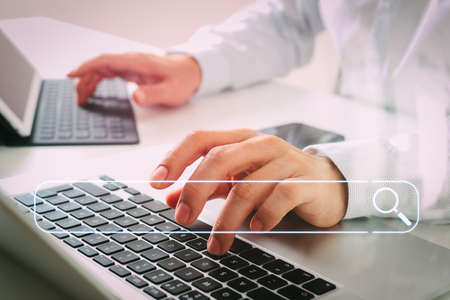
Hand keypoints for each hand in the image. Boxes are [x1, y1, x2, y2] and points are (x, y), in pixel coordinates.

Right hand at [67, 53, 201, 105]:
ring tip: (81, 98)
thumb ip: (153, 94)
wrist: (191, 73)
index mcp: (137, 63)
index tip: (72, 75)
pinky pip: (109, 72)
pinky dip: (98, 80)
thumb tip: (136, 97)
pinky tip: (92, 89)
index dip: (87, 67)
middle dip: (85, 80)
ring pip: (103, 69)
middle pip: (100, 66)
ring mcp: (130, 65)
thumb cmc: (182, 81)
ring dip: (90, 82)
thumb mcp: (170, 91)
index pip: (106, 61)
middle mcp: (131, 61)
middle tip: (78, 99)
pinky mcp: (131, 70)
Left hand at [150, 129, 347, 254]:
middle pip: (219, 160)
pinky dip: (263, 216)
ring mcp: (284, 161)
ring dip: (226, 219)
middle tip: (182, 218)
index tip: (156, 182)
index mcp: (240, 139)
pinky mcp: (304, 182)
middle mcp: (261, 145)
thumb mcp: (238, 177)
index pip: (201, 139)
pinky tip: (256, 228)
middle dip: (195, 190)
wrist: (326, 182)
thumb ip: (207, 185)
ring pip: (246, 186)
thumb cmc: (277, 177)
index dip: (175, 158)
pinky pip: (279, 197)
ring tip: (217, 243)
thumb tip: (170, 197)